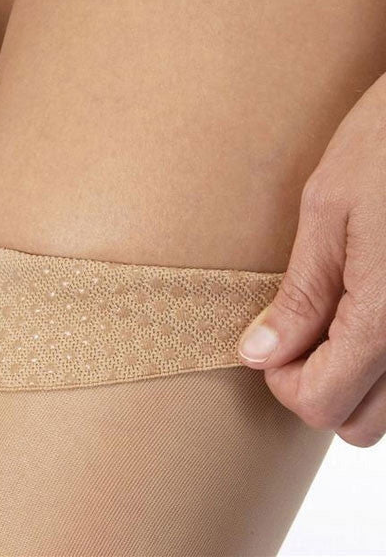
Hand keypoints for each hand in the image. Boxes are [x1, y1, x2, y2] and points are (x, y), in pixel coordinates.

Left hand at [236, 72, 385, 447]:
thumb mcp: (328, 211)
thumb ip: (300, 294)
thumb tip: (260, 353)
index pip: (321, 404)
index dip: (282, 382)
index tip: (268, 344)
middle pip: (360, 423)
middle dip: (317, 388)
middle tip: (297, 334)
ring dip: (351, 381)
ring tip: (331, 321)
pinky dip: (380, 361)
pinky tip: (365, 310)